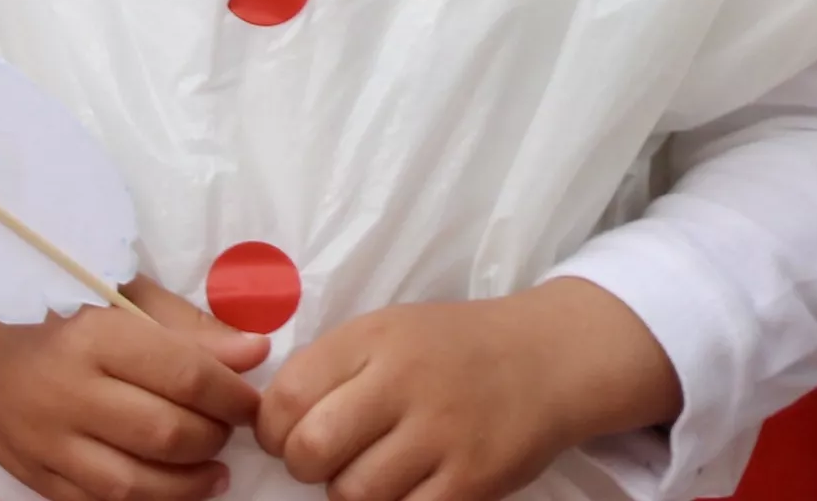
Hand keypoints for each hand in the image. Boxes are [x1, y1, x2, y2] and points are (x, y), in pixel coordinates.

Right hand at [0, 269, 267, 500]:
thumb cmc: (56, 310)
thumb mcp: (121, 297)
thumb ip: (189, 327)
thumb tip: (254, 354)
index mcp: (94, 336)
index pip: (183, 373)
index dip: (232, 394)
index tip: (251, 400)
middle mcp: (68, 393)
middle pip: (165, 433)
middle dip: (213, 437)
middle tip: (227, 429)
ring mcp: (47, 443)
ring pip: (136, 484)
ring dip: (189, 483)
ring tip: (212, 468)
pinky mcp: (35, 478)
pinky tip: (169, 487)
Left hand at [258, 280, 676, 500]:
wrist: (545, 359)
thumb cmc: (453, 349)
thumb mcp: (389, 330)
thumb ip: (333, 368)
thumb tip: (271, 422)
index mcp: (373, 338)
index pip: (286, 396)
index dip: (273, 430)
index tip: (288, 435)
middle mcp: (403, 380)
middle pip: (311, 448)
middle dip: (304, 467)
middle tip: (324, 462)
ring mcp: (441, 432)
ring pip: (354, 493)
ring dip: (348, 494)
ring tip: (370, 474)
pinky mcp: (471, 478)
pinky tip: (404, 490)